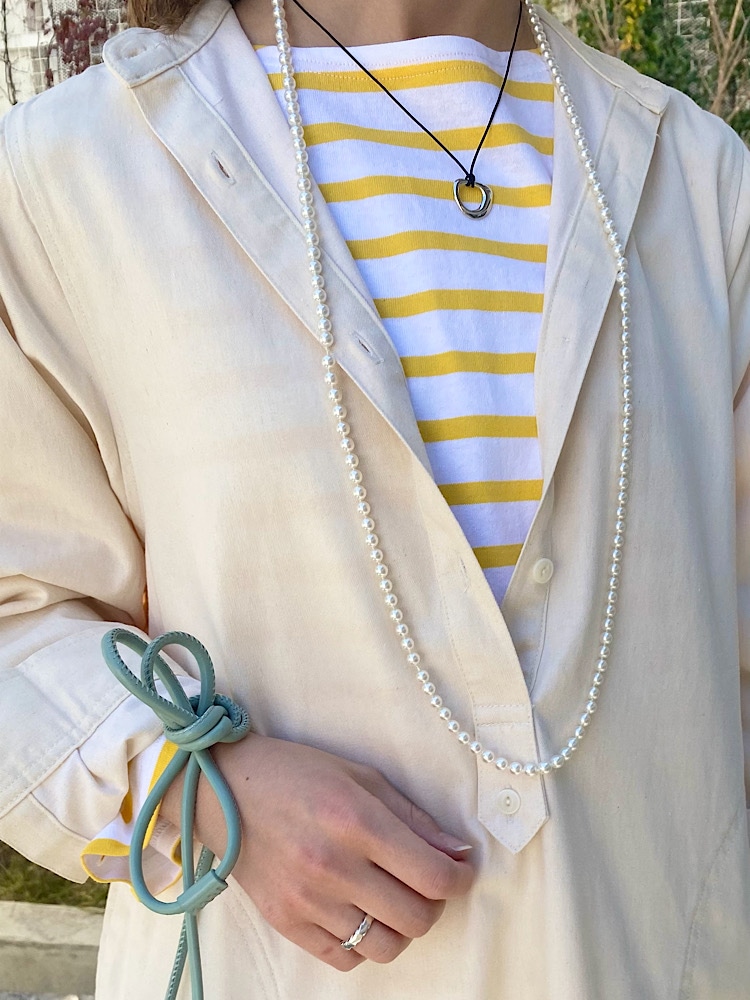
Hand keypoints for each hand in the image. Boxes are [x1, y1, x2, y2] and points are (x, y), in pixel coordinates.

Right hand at [167, 734, 473, 970]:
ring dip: (402, 928)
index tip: (461, 871)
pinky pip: (345, 959)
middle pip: (417, 919)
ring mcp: (308, 900)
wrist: (223, 791)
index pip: (434, 876)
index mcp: (357, 820)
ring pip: (385, 946)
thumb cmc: (297, 774)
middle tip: (426, 883)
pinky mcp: (286, 923)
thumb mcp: (361, 777)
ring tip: (393, 900)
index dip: (460, 879)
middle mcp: (334, 866)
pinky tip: (359, 912)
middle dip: (435, 904)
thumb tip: (458, 854)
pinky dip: (363, 943)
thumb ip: (414, 819)